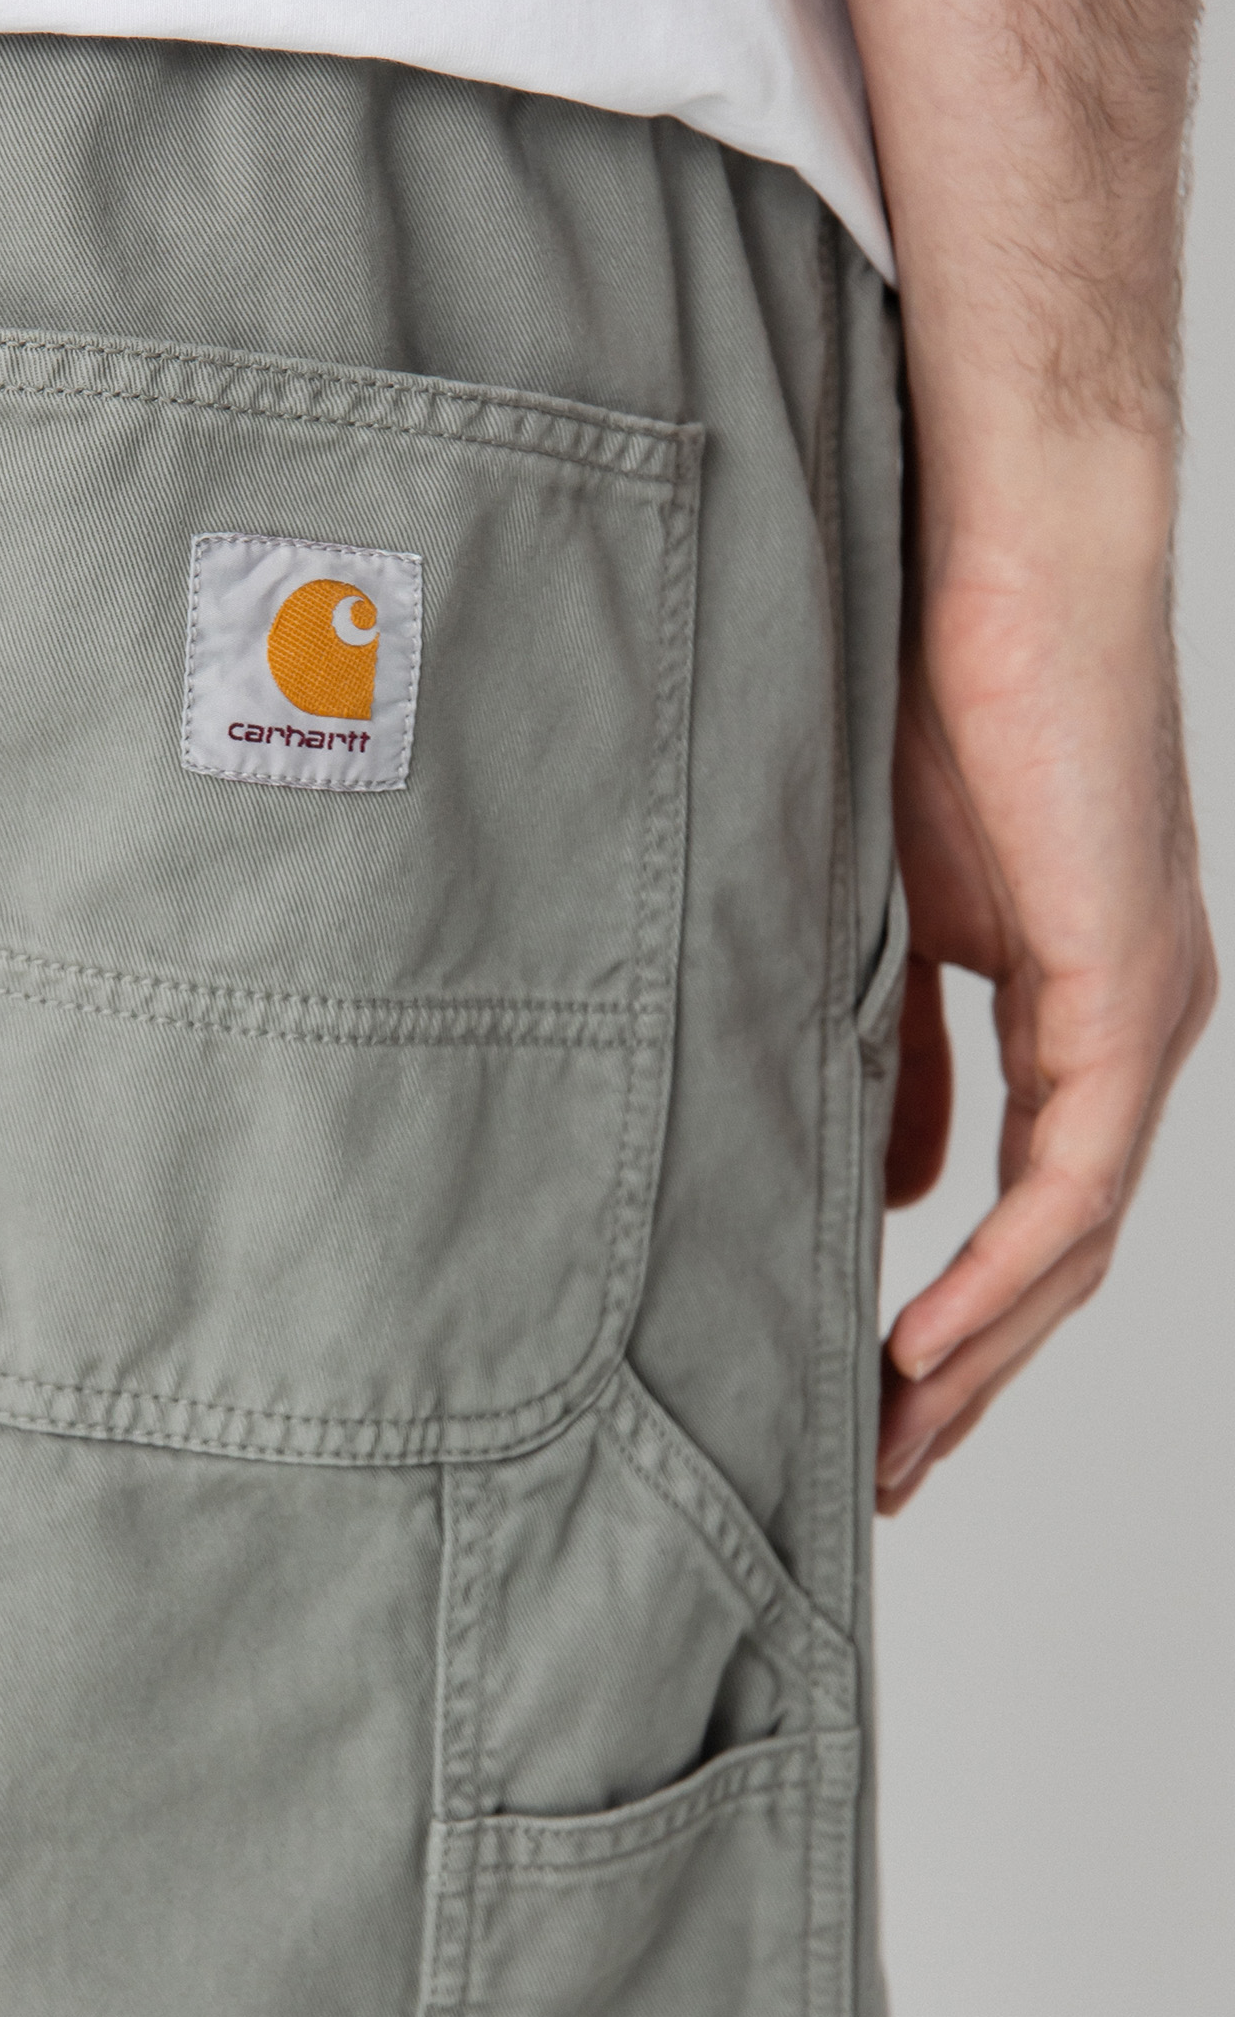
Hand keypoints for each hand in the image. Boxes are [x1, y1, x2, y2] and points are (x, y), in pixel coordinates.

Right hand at [876, 419, 1216, 1512]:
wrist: (1003, 551)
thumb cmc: (930, 685)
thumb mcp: (886, 908)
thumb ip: (894, 1042)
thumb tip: (872, 1171)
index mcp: (1080, 998)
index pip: (1031, 1200)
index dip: (961, 1312)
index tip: (876, 1390)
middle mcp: (1134, 1022)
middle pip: (1060, 1253)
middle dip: (971, 1370)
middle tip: (888, 1465)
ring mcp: (1144, 1012)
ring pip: (1076, 1241)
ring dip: (983, 1353)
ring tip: (898, 1444)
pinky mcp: (1129, 993)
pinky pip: (1067, 1181)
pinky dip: (995, 1274)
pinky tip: (922, 1344)